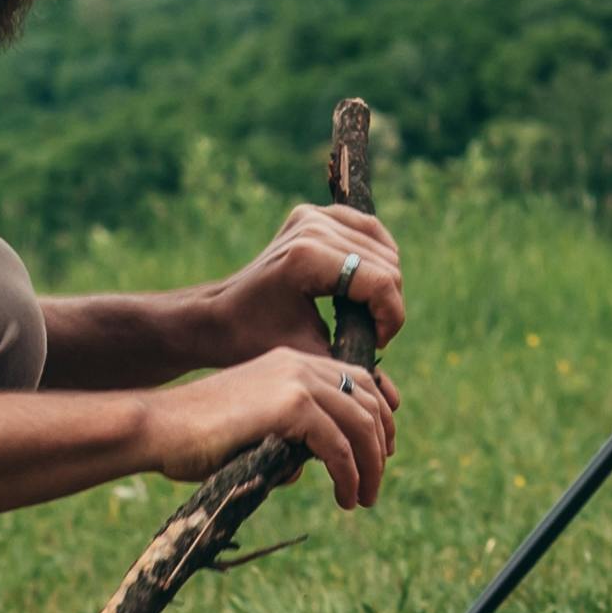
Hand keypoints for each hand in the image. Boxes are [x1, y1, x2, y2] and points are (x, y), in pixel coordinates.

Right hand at [141, 345, 398, 506]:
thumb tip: (311, 464)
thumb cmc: (194, 436)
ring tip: (364, 498)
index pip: (356, 380)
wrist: (158, 426)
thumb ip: (286, 438)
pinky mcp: (291, 406)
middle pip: (368, 399)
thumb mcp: (253, 430)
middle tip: (375, 482)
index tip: (379, 454)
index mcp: (290, 362)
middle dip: (380, 443)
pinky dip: (349, 475)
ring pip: (361, 424)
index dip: (377, 417)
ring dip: (371, 466)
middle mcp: (299, 364)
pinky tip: (345, 498)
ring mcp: (296, 381)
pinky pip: (339, 446)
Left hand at [201, 201, 407, 362]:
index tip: (378, 343)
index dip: (391, 316)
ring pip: (383, 246)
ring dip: (383, 282)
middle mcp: (312, 228)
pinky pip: (368, 229)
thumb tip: (393, 398)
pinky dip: (376, 255)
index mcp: (307, 258)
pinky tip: (365, 283)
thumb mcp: (307, 355)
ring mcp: (312, 216)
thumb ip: (352, 363)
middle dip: (387, 303)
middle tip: (371, 332)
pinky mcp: (313, 214)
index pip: (380, 281)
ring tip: (366, 312)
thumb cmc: (254, 340)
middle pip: (387, 263)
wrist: (218, 315)